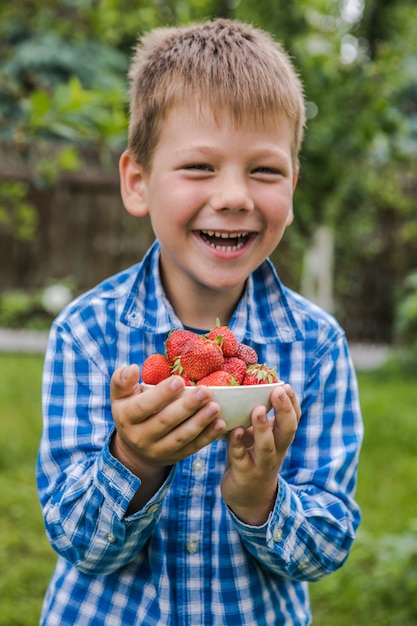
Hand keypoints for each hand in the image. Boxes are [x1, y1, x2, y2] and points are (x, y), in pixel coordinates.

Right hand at [110, 365, 225, 474]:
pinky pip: (192, 447)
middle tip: (205, 391)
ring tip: (215, 407)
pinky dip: (208, 437)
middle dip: (186, 407)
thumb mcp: (120, 396)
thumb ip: (121, 380)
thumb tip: (131, 368)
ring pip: (180, 437)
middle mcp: (141, 437)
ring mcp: (158, 450)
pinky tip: (220, 424)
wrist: (135, 449)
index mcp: (127, 418)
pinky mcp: (174, 457)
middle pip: (164, 422)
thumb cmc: (131, 410)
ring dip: (200, 422)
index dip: (161, 394)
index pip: (143, 406)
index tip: (179, 380)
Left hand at [221, 384, 300, 525]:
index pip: (293, 420)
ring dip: (263, 427)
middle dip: (284, 410)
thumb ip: (258, 420)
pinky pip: (241, 457)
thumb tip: (250, 388)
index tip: (286, 386)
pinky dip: (238, 444)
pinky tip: (234, 431)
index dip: (293, 404)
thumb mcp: (259, 439)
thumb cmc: (252, 459)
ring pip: (266, 446)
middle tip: (278, 391)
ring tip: (257, 410)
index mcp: (280, 440)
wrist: (248, 500)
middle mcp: (275, 452)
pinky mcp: (244, 474)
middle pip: (287, 431)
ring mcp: (261, 464)